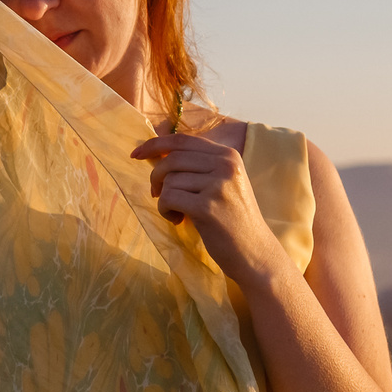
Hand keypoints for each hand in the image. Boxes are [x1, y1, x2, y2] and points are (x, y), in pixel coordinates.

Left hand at [129, 130, 283, 288]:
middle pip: (173, 159)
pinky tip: (178, 220)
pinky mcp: (207, 207)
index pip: (182, 139)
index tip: (136, 154)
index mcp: (228, 155)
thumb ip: (199, 166)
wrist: (254, 252)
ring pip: (170, 180)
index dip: (155, 144)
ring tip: (177, 213)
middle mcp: (225, 165)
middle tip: (157, 194)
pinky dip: (166, 210)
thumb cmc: (233, 219)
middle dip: (156, 176)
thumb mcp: (223, 182)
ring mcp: (218, 185)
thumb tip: (158, 153)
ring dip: (164, 199)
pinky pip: (169, 198)